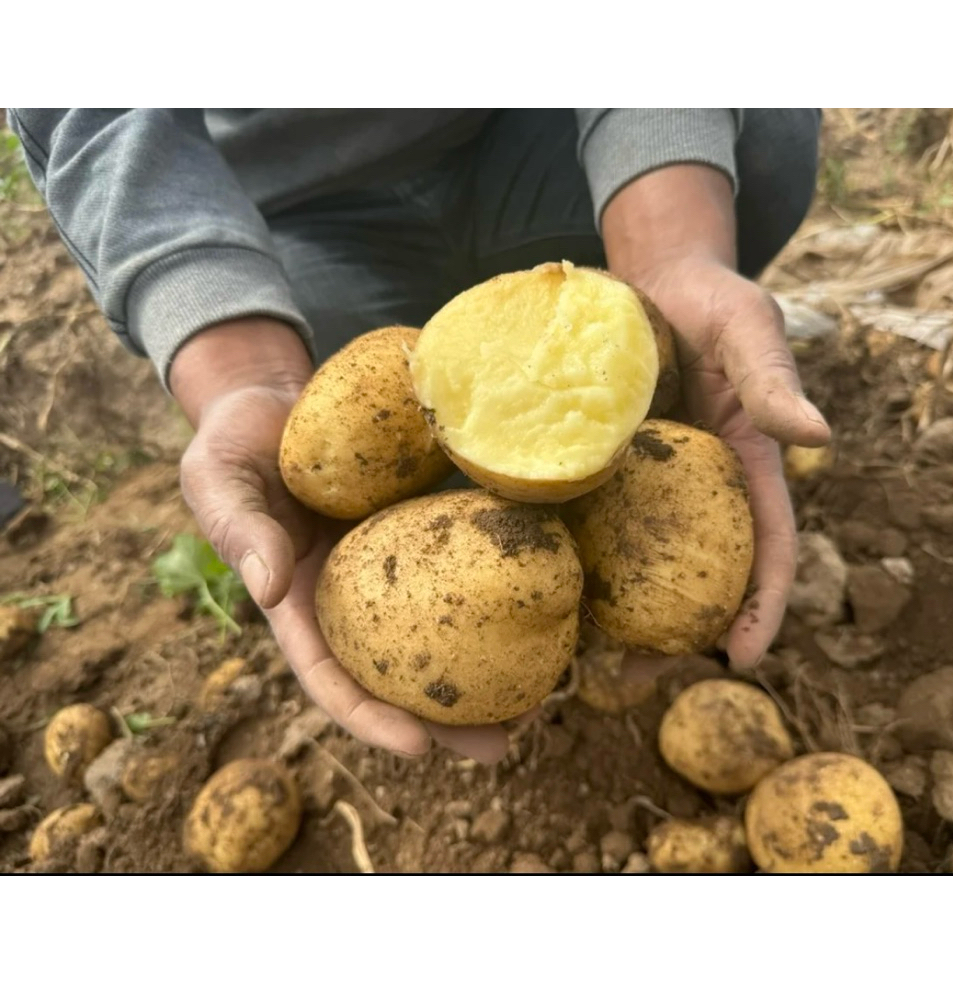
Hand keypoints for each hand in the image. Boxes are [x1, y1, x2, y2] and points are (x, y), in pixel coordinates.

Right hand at [171, 320, 508, 762]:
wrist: (273, 396)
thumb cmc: (234, 443)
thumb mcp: (219, 480)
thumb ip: (239, 530)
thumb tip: (269, 587)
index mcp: (300, 600)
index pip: (329, 674)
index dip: (369, 716)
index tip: (417, 748)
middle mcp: (352, 595)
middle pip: (397, 671)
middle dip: (445, 720)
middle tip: (501, 748)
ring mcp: (392, 563)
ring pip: (440, 627)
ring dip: (487, 666)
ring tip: (543, 697)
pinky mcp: (423, 524)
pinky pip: (460, 559)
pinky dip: (496, 588)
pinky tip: (542, 598)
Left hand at [602, 165, 830, 668]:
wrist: (652, 277)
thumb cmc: (710, 299)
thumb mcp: (747, 327)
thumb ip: (774, 376)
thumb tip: (819, 436)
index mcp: (746, 465)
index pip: (768, 544)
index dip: (762, 603)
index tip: (742, 657)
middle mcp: (697, 487)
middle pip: (698, 572)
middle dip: (676, 633)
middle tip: (636, 679)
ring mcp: (645, 482)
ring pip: (638, 559)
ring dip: (617, 613)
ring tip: (580, 663)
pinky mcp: (600, 466)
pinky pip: (588, 517)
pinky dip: (576, 556)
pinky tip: (543, 586)